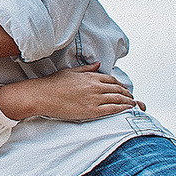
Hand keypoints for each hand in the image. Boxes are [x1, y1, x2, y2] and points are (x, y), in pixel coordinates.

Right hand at [0, 64, 142, 122]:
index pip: (112, 80)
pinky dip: (122, 109)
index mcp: (90, 76)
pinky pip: (113, 110)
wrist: (42, 96)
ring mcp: (94, 99)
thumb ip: (87, 69)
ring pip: (118, 99)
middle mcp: (94, 87)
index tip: (124, 89)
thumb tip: (99, 64)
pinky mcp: (92, 111)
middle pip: (118, 89)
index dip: (120, 85)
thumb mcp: (71, 72)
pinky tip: (127, 111)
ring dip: (128, 102)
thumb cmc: (53, 84)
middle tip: (132, 98)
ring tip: (133, 106)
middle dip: (127, 94)